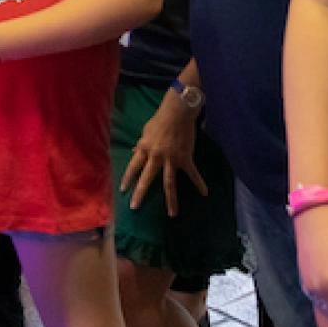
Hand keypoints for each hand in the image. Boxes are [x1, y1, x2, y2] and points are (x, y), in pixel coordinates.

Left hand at [120, 89, 206, 215]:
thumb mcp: (145, 131)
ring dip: (171, 200)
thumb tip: (134, 153)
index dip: (127, 178)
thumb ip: (141, 144)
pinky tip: (205, 193)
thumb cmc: (160, 120)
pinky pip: (193, 173)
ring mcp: (172, 159)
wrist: (178, 112)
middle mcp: (156, 156)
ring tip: (172, 214)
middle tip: (134, 207)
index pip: (133, 166)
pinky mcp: (186, 158)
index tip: (123, 190)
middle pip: (147, 178)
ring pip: (169, 183)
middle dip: (140, 193)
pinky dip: (199, 183)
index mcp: (144, 148)